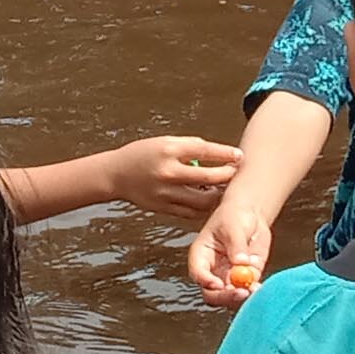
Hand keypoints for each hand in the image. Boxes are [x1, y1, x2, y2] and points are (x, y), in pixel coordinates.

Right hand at [103, 136, 242, 222]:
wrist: (115, 175)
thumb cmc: (142, 155)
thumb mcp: (164, 142)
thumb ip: (189, 147)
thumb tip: (218, 153)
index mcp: (169, 150)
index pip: (205, 150)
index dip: (226, 154)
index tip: (239, 156)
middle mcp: (168, 172)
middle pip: (209, 177)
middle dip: (227, 175)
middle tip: (235, 173)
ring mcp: (166, 192)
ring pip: (203, 199)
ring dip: (217, 195)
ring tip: (224, 189)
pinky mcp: (164, 207)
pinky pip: (191, 211)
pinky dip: (203, 207)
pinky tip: (209, 200)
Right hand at [184, 198, 270, 307]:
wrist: (250, 215)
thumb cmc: (234, 216)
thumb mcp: (233, 225)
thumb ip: (236, 245)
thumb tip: (241, 262)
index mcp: (202, 255)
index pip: (198, 273)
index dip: (205, 281)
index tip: (218, 284)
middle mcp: (213, 270)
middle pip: (212, 293)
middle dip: (225, 296)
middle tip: (240, 292)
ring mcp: (229, 277)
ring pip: (230, 297)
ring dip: (241, 297)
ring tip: (253, 289)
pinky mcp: (247, 279)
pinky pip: (248, 292)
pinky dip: (254, 294)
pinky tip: (259, 288)